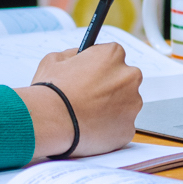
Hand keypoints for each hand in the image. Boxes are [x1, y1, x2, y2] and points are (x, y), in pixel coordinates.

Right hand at [16, 44, 142, 161]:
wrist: (51, 122)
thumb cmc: (51, 91)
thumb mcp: (55, 60)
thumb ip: (73, 55)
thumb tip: (79, 57)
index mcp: (113, 55)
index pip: (113, 55)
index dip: (100, 66)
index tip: (91, 74)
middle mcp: (129, 77)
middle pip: (125, 79)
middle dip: (111, 86)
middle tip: (90, 96)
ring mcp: (131, 104)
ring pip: (125, 104)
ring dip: (111, 107)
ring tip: (87, 114)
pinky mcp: (128, 128)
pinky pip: (120, 126)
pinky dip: (109, 127)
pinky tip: (90, 127)